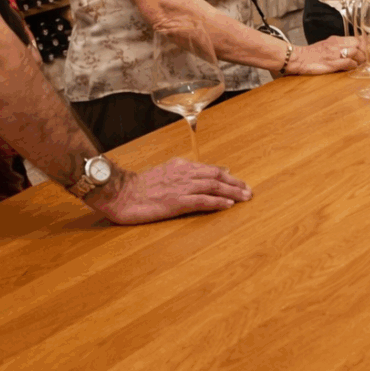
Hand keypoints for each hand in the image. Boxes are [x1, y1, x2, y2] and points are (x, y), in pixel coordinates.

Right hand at [86, 158, 251, 223]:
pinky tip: (228, 205)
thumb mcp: (164, 171)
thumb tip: (203, 172)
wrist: (120, 193)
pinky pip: (202, 201)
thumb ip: (184, 171)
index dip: (227, 176)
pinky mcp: (176, 202)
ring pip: (213, 187)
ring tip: (245, 197)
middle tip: (249, 191)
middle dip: (235, 184)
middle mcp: (184, 174)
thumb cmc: (139, 186)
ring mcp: (181, 188)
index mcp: (181, 166)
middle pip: (217, 177)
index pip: (211, 169)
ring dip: (232, 192)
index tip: (239, 182)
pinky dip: (217, 202)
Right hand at [289, 35, 367, 74]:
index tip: (367, 50)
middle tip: (364, 59)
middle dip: (364, 52)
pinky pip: (348, 63)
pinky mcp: (332, 63)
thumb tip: (350, 50)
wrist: (298, 58)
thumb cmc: (311, 54)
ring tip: (359, 64)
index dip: (364, 45)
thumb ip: (338, 46)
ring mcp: (334, 54)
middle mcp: (337, 44)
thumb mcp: (326, 45)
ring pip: (356, 53)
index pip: (356, 39)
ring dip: (360, 60)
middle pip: (359, 44)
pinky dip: (353, 66)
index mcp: (336, 39)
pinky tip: (352, 68)